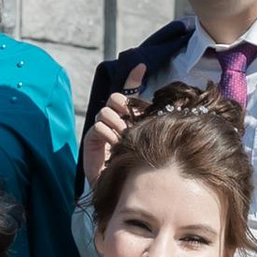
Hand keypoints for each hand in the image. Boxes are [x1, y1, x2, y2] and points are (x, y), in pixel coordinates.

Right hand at [80, 63, 145, 188]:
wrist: (127, 189)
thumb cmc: (141, 166)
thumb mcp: (150, 141)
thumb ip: (154, 122)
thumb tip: (164, 104)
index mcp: (131, 118)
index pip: (129, 92)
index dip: (134, 78)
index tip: (143, 67)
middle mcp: (116, 121)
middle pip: (115, 97)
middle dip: (123, 105)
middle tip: (131, 119)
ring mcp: (103, 130)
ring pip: (106, 111)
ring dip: (117, 122)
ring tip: (124, 136)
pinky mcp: (92, 142)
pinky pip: (98, 127)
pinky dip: (107, 133)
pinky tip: (115, 143)